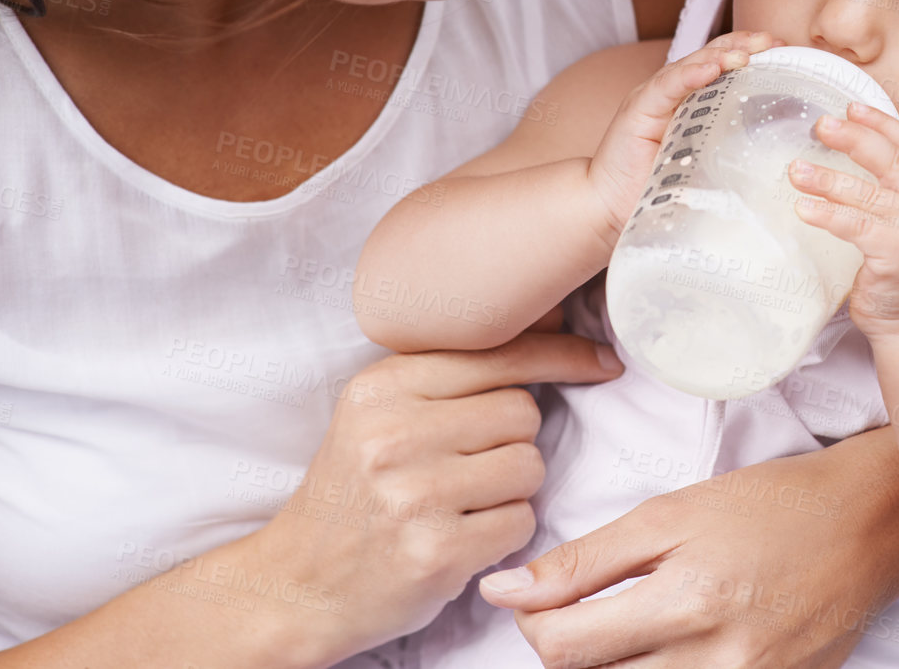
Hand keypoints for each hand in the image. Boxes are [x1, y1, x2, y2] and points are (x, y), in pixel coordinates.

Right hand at [255, 329, 623, 662]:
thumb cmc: (355, 490)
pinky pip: (520, 521)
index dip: (559, 354)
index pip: (498, 351)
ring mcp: (414, 494)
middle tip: (467, 466)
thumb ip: (453, 373)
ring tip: (460, 502)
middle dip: (513, 440)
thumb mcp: (380, 413)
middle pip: (523, 413)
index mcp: (382, 386)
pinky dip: (502, 533)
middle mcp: (394, 434)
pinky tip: (460, 537)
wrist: (297, 583)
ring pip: (529, 466)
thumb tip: (552, 315)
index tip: (601, 359)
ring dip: (512, 489)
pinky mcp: (436, 551)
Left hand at [476, 434, 898, 667]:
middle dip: (569, 649)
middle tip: (581, 610)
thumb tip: (503, 591)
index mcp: (687, 600)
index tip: (535, 595)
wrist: (868, 526)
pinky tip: (667, 647)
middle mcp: (717, 660)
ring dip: (613, 666)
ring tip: (627, 627)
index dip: (532, 621)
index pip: (564, 647)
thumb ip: (584, 560)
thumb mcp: (671, 514)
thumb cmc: (771, 504)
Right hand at [584, 30, 783, 244]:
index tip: (784, 49)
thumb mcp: (704, 163)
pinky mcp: (637, 109)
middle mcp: (673, 92)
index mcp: (691, 101)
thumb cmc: (658, 187)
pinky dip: (688, 75)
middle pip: (711, 57)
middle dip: (743, 45)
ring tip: (746, 53)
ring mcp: (654, 97)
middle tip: (773, 41)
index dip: (751, 53)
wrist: (610, 207)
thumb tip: (775, 151)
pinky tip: (710, 68)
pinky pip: (667, 86)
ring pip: (691, 65)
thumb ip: (728, 148)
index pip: (723, 67)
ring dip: (720, 56)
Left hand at [788, 101, 898, 338]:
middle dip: (853, 139)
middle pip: (891, 161)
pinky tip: (804, 207)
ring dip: (826, 178)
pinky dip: (827, 214)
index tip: (851, 107)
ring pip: (867, 194)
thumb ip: (895, 190)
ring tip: (796, 170)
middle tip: (821, 126)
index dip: (881, 124)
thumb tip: (851, 148)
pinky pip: (856, 226)